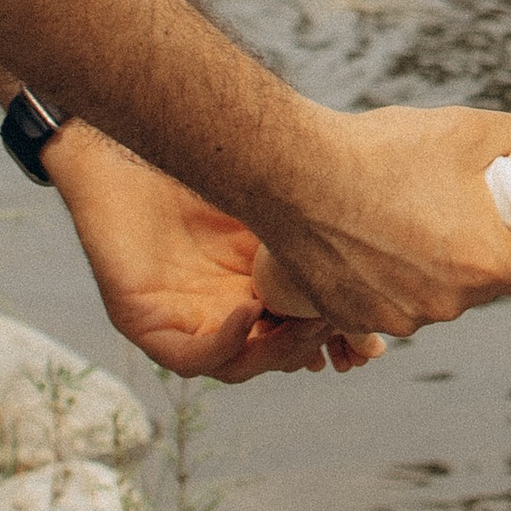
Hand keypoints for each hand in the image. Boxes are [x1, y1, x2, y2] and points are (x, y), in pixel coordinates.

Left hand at [51, 133, 377, 381]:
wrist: (122, 144)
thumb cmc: (194, 158)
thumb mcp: (270, 193)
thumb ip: (312, 221)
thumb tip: (389, 241)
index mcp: (257, 284)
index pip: (305, 328)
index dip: (342, 337)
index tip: (376, 337)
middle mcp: (223, 309)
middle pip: (280, 353)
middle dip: (319, 348)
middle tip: (350, 337)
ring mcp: (185, 321)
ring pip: (241, 365)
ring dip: (279, 352)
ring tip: (307, 323)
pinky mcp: (147, 325)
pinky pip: (193, 356)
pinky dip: (227, 343)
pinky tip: (250, 311)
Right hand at [263, 103, 510, 343]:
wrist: (294, 172)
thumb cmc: (383, 152)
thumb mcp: (466, 128)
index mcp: (484, 265)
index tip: (506, 221)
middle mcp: (447, 305)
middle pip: (479, 285)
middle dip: (470, 253)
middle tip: (444, 210)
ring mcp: (398, 319)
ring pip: (432, 297)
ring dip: (425, 269)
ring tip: (397, 220)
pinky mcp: (355, 320)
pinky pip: (385, 303)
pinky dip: (382, 280)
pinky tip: (366, 240)